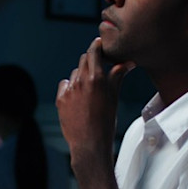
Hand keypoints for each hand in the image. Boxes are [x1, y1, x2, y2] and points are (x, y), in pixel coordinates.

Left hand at [56, 37, 132, 163]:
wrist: (89, 144)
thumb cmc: (105, 123)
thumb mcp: (114, 97)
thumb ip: (117, 77)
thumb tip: (127, 63)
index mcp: (96, 79)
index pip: (93, 52)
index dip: (96, 46)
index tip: (99, 44)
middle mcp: (81, 82)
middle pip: (83, 60)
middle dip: (91, 61)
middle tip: (98, 69)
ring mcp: (69, 90)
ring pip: (75, 73)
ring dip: (81, 76)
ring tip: (90, 91)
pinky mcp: (60, 99)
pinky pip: (65, 85)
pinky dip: (71, 87)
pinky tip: (78, 98)